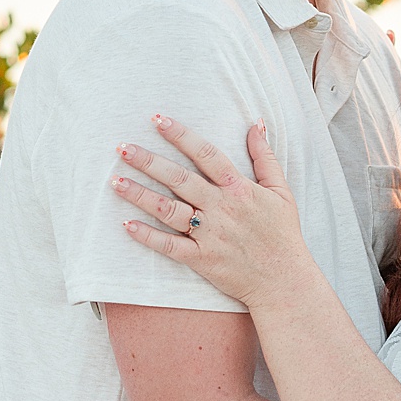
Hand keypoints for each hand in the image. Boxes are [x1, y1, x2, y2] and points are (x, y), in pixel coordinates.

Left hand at [111, 117, 306, 306]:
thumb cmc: (283, 234)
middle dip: (149, 161)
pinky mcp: (201, 259)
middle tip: (122, 147)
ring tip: (115, 181)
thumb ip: (264, 157)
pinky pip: (169, 246)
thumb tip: (255, 123)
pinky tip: (126, 224)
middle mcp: (221, 208)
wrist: (285, 281)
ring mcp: (209, 234)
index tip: (157, 119)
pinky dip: (147, 236)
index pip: (206, 154)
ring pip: (168, 210)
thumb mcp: (281, 191)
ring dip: (140, 195)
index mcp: (239, 188)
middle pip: (179, 179)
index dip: (181, 135)